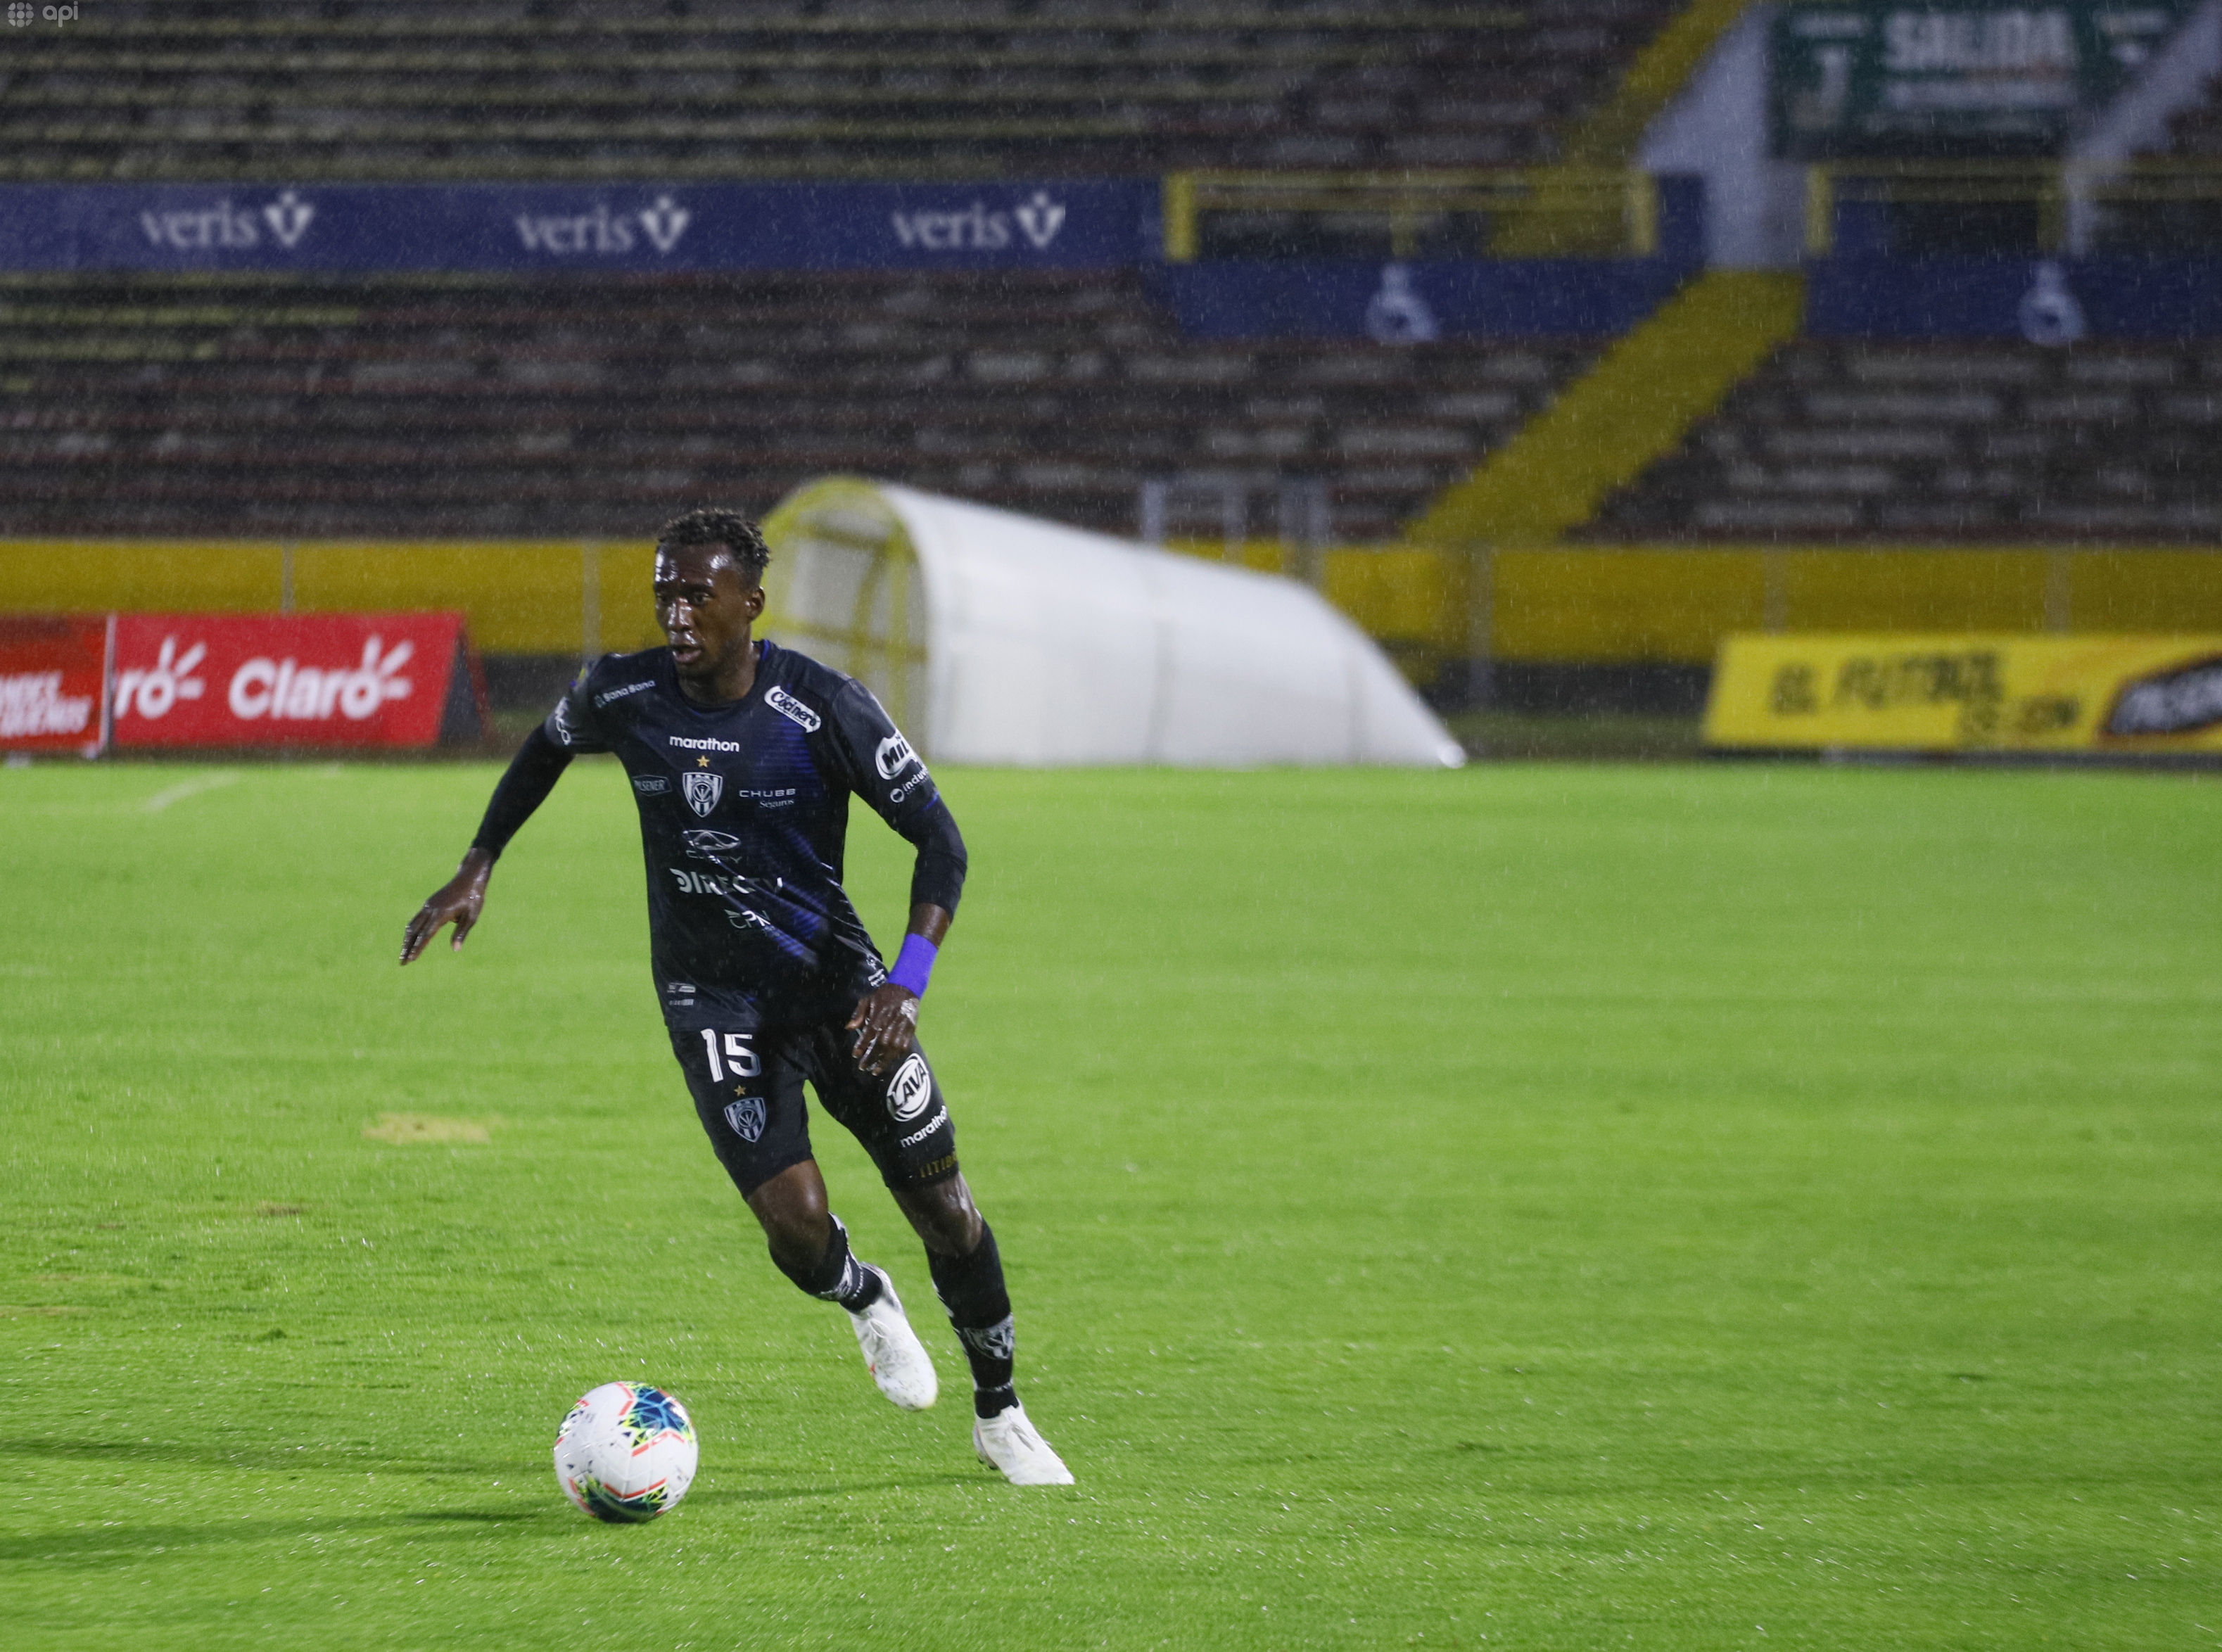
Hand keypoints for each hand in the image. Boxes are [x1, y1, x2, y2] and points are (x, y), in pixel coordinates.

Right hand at [400, 848, 493, 964]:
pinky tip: (411, 939)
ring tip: (404, 953)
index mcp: (441, 914)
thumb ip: (461, 933)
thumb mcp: (472, 917)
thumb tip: (455, 949)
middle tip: (402, 962)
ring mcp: (428, 906)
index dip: (418, 947)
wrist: (469, 877)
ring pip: (412, 925)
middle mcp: (431, 909)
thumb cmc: (473, 898)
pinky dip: (412, 931)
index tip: (411, 959)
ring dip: (407, 940)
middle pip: (414, 931)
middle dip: (407, 947)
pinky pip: (416, 919)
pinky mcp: (429, 904)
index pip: (426, 934)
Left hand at [846, 983, 919, 1074]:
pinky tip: (891, 1061)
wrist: (906, 988)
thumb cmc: (884, 995)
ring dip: (885, 1062)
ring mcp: (902, 1028)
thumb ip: (858, 1014)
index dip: (862, 1046)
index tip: (855, 1055)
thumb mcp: (867, 999)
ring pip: (893, 1049)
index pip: (869, 1035)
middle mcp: (891, 1024)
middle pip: (881, 1045)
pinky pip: (905, 1047)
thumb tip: (849, 1028)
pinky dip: (897, 1056)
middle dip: (871, 1058)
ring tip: (876, 1070)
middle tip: (864, 1067)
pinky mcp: (911, 1030)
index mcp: (879, 1016)